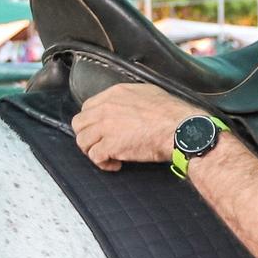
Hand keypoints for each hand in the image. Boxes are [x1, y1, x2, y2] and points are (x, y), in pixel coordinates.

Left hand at [71, 82, 196, 171]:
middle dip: (87, 135)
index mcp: (114, 94)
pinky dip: (103, 163)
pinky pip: (95, 156)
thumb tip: (129, 103)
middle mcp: (105, 108)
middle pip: (79, 123)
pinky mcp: (109, 145)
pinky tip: (116, 164)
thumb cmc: (170, 113)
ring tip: (107, 156)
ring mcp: (105, 127)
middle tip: (99, 144)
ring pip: (82, 141)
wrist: (178, 128)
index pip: (88, 107)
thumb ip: (131, 97)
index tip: (101, 130)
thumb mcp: (148, 93)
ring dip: (92, 150)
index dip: (92, 121)